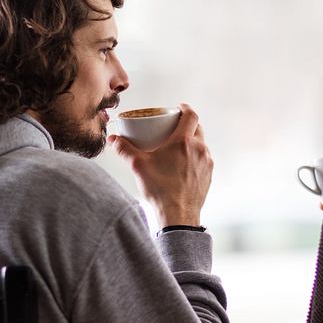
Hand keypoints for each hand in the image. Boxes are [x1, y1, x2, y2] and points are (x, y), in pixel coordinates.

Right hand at [109, 103, 212, 226]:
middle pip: (197, 128)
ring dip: (192, 141)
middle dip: (187, 124)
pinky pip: (203, 159)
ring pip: (201, 144)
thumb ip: (124, 150)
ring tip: (178, 146)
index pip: (191, 116)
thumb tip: (113, 139)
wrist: (178, 215)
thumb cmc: (159, 189)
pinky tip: (184, 163)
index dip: (185, 108)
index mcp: (183, 142)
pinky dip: (195, 156)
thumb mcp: (138, 166)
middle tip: (174, 127)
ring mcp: (206, 162)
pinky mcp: (209, 175)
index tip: (179, 107)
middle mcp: (199, 149)